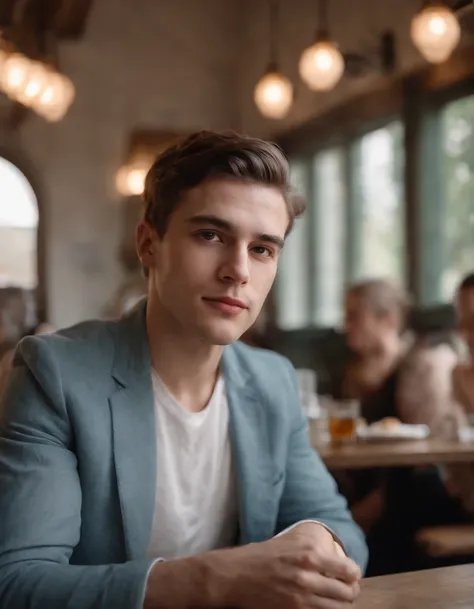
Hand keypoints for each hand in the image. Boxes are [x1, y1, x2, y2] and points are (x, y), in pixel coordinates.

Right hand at [208, 522, 359, 608]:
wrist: (233, 575)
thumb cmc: (260, 556)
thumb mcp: (288, 542)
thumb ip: (311, 549)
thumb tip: (334, 554)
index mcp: (309, 554)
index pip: (349, 570)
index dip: (353, 576)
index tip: (350, 577)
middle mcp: (307, 575)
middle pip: (347, 593)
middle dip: (350, 593)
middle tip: (345, 592)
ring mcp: (300, 597)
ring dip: (340, 606)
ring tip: (334, 602)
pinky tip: (320, 607)